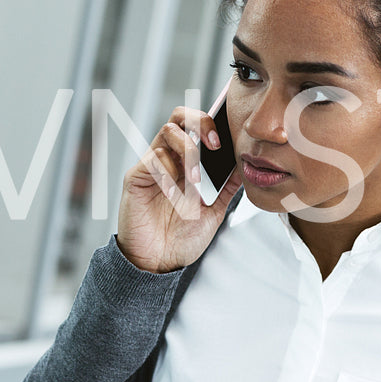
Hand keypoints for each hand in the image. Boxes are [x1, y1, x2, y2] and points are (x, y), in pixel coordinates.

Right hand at [116, 104, 241, 272]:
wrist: (159, 263)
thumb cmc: (181, 238)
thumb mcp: (214, 211)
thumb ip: (227, 188)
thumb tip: (245, 166)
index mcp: (186, 164)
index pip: (195, 126)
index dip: (211, 123)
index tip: (226, 139)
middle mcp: (168, 159)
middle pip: (179, 117)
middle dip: (200, 123)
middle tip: (214, 145)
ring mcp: (151, 167)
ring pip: (167, 132)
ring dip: (187, 152)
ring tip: (195, 180)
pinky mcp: (135, 178)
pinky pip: (152, 159)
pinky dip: (168, 173)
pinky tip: (174, 194)